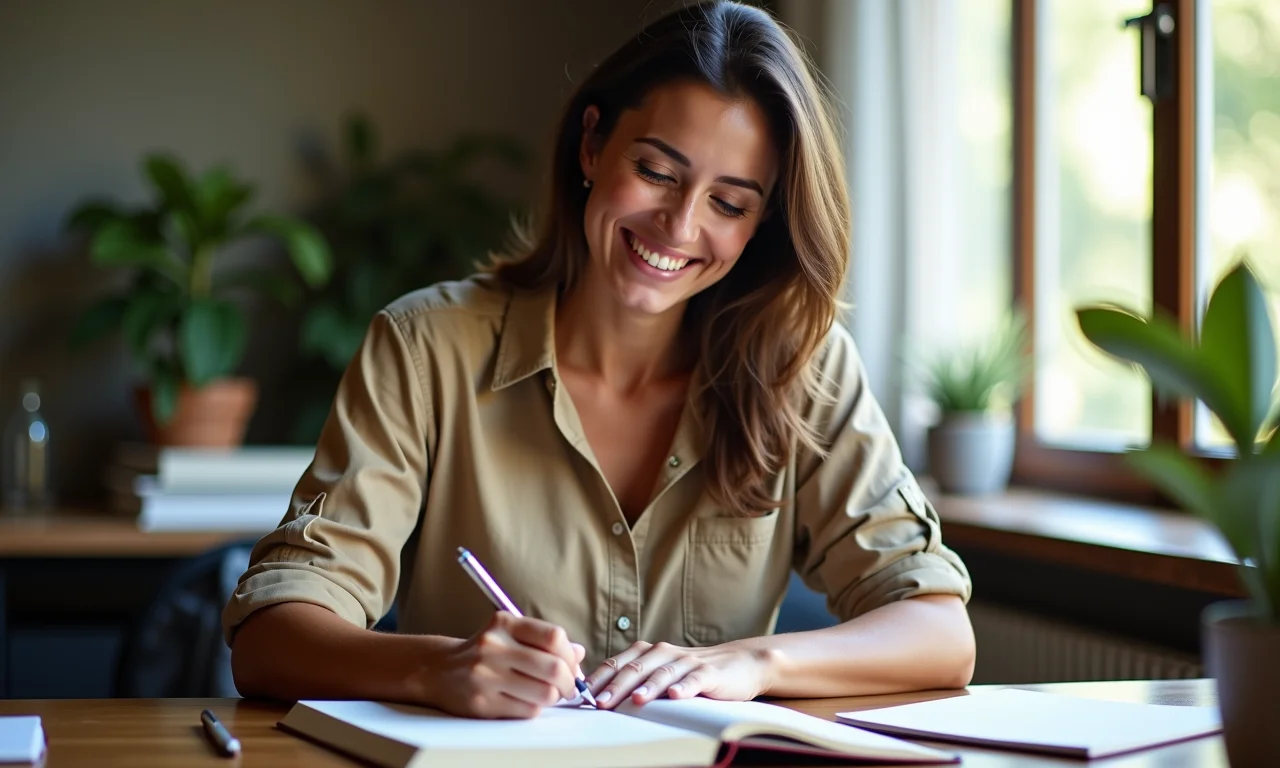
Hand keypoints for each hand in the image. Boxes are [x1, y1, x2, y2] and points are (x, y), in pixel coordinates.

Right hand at [426, 612, 585, 718]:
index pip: (554, 637)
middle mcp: (493, 647)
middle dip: (570, 682)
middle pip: (554, 668)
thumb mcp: (510, 634)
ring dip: (554, 697)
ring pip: (545, 693)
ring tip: (547, 694)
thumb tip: (579, 653)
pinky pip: (527, 710)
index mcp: (504, 623)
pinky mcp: (482, 703)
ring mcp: (486, 676)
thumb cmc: (484, 652)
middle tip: (569, 687)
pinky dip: (535, 708)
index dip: (571, 655)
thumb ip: (544, 640)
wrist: (438, 670)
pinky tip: (526, 700)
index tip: (573, 666)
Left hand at [586, 641, 777, 708]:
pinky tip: (675, 696)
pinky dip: (684, 687)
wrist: (738, 664)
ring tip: (635, 700)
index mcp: (648, 653)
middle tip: (599, 703)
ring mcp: (687, 661)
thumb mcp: (660, 673)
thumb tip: (598, 697)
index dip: (598, 679)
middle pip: (635, 668)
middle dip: (615, 686)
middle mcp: (664, 652)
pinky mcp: (709, 673)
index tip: (580, 696)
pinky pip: (694, 679)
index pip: (617, 663)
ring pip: (663, 672)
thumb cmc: (691, 673)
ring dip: (648, 686)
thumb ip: (635, 680)